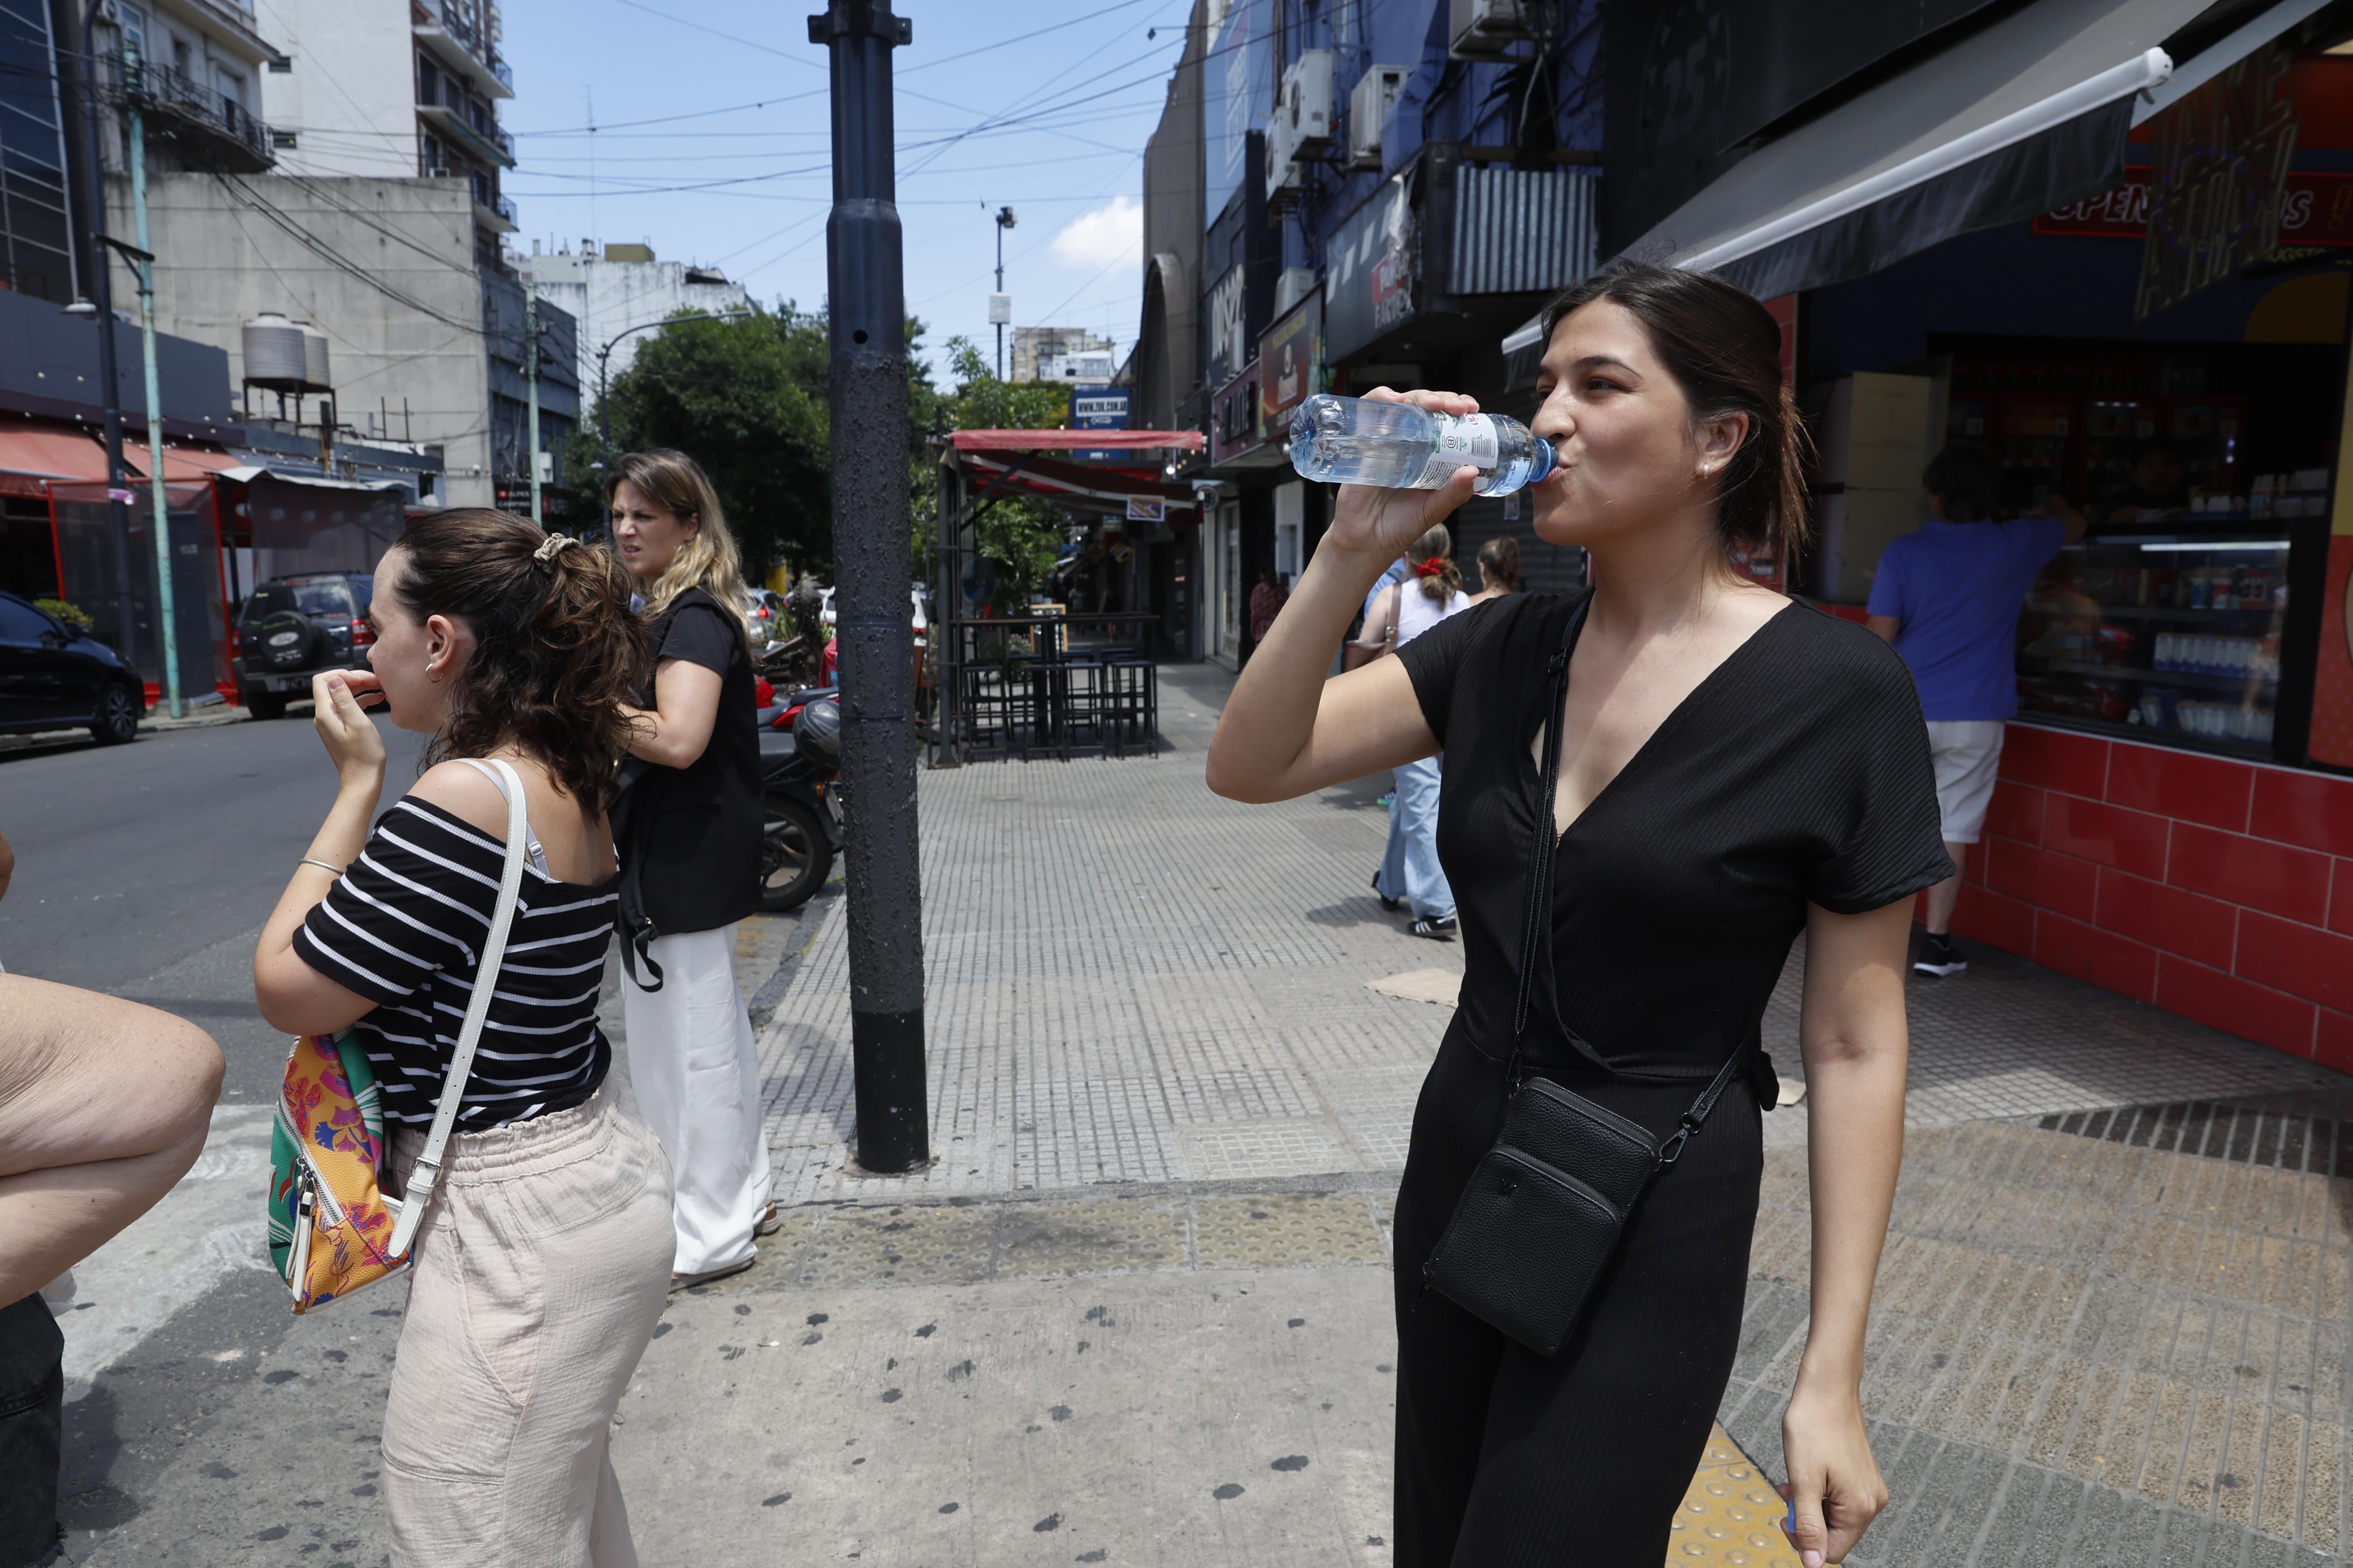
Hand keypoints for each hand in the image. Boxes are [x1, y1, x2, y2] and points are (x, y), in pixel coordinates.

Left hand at [311, 671, 386, 791]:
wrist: (363, 780)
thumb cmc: (364, 754)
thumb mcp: (358, 723)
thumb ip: (345, 699)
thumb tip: (335, 679)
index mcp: (325, 712)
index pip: (323, 680)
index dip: (342, 674)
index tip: (362, 680)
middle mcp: (324, 715)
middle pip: (334, 686)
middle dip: (354, 679)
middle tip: (377, 681)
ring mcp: (332, 722)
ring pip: (343, 695)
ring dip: (360, 689)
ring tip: (381, 688)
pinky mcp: (340, 728)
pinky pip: (348, 707)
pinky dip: (362, 700)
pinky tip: (378, 699)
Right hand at [1322, 388, 1483, 564]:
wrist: (1366, 542)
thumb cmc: (1400, 527)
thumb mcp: (1434, 510)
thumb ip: (1454, 493)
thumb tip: (1473, 471)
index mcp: (1430, 455)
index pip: (1445, 421)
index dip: (1458, 408)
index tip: (1472, 408)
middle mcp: (1409, 443)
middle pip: (1426, 407)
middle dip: (1444, 399)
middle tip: (1458, 407)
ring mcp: (1386, 441)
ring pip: (1401, 404)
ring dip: (1418, 396)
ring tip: (1433, 405)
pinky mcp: (1363, 443)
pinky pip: (1369, 413)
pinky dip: (1380, 399)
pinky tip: (1393, 400)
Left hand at [1778, 1381, 1888, 1565]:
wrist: (1827, 1389)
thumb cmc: (1813, 1427)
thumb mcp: (1803, 1481)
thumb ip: (1808, 1526)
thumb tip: (1812, 1564)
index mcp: (1860, 1508)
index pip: (1831, 1551)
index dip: (1803, 1542)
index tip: (1785, 1515)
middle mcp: (1872, 1502)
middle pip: (1835, 1534)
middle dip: (1806, 1519)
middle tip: (1788, 1491)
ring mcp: (1870, 1488)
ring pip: (1835, 1516)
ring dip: (1810, 1504)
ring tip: (1796, 1478)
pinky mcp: (1864, 1476)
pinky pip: (1840, 1499)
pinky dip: (1820, 1492)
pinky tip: (1809, 1472)